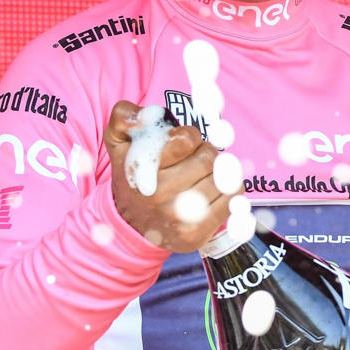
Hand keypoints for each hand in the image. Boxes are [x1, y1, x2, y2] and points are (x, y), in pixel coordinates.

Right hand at [102, 101, 229, 252]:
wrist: (130, 226)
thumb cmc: (133, 178)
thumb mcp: (118, 143)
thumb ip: (124, 117)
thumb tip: (145, 114)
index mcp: (142, 168)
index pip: (186, 139)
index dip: (190, 137)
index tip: (184, 143)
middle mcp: (158, 194)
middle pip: (208, 159)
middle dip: (206, 154)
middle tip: (197, 159)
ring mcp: (178, 217)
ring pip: (222, 180)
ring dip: (218, 173)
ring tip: (203, 176)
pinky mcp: (194, 235)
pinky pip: (230, 201)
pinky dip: (229, 192)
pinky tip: (215, 190)